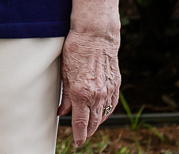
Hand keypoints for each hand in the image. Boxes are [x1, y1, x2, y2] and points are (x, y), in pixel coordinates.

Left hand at [57, 27, 120, 146]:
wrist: (96, 35)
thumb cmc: (76, 50)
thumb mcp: (65, 73)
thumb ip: (65, 96)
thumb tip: (63, 112)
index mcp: (81, 92)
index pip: (81, 122)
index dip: (79, 135)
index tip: (77, 142)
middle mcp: (96, 94)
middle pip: (93, 122)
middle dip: (87, 131)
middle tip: (82, 136)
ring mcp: (108, 90)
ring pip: (103, 115)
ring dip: (96, 123)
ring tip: (90, 127)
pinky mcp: (116, 84)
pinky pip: (111, 104)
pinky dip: (105, 111)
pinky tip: (101, 113)